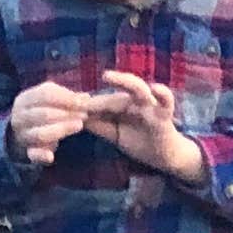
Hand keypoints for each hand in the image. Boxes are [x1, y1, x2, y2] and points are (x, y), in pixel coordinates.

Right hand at [8, 81, 99, 161]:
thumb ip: (67, 97)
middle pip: (44, 114)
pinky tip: (51, 156)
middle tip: (84, 115)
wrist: (25, 130)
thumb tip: (86, 98)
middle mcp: (19, 117)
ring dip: (62, 129)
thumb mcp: (51, 99)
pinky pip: (33, 155)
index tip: (84, 102)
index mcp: (24, 100)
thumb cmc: (43, 110)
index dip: (66, 98)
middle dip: (67, 114)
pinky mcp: (27, 152)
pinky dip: (42, 155)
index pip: (44, 95)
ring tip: (79, 125)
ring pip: (41, 134)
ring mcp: (22, 135)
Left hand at [86, 71, 203, 183]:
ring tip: (107, 76)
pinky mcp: (164, 114)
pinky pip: (166, 101)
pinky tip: (155, 89)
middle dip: (97, 98)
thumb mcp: (115, 135)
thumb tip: (75, 117)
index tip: (66, 110)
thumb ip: (99, 126)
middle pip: (115, 93)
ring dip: (123, 81)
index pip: (102, 102)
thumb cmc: (140, 142)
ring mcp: (150, 105)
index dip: (86, 106)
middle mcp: (134, 100)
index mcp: (122, 104)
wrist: (165, 156)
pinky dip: (163, 94)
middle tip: (77, 97)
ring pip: (137, 88)